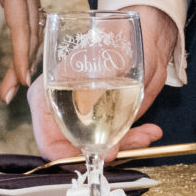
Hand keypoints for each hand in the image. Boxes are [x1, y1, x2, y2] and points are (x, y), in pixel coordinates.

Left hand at [0, 0, 38, 101]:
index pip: (22, 26)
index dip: (22, 56)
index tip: (19, 80)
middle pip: (32, 30)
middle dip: (24, 62)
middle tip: (10, 91)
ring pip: (33, 24)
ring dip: (27, 52)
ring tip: (15, 79)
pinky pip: (29, 15)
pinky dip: (26, 36)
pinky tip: (21, 52)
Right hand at [25, 3, 172, 157]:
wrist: (140, 38)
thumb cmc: (112, 41)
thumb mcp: (98, 64)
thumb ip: (93, 94)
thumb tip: (97, 130)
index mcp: (45, 97)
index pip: (48, 142)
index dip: (67, 157)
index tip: (91, 157)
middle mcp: (62, 112)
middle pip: (73, 151)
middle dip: (99, 154)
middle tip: (120, 150)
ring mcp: (84, 118)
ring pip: (98, 149)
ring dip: (124, 146)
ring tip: (146, 135)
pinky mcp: (105, 122)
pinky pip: (116, 141)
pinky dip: (135, 139)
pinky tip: (150, 131)